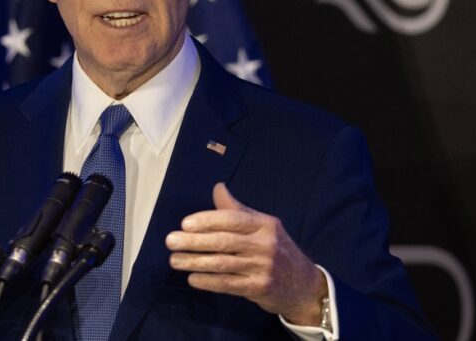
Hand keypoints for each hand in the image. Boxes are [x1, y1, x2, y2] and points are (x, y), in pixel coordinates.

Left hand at [165, 183, 325, 325]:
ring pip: (222, 263)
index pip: (232, 219)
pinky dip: (208, 281)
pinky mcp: (259, 288)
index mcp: (264, 225)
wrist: (304, 285)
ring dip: (195, 262)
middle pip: (223, 241)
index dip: (207, 220)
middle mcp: (265, 244)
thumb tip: (218, 187)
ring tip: (174, 260)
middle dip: (193, 241)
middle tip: (170, 241)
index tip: (185, 224)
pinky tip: (192, 279)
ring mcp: (263, 267)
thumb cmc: (277, 250)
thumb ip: (238, 209)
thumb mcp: (264, 226)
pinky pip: (228, 284)